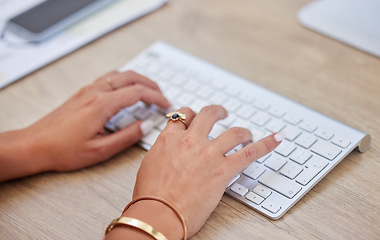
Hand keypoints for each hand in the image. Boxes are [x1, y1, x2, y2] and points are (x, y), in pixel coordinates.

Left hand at [0, 70, 170, 180]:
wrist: (35, 145)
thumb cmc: (63, 150)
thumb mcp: (100, 150)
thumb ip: (127, 137)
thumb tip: (146, 125)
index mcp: (102, 105)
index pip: (137, 93)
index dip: (156, 97)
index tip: (166, 104)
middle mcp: (95, 92)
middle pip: (130, 78)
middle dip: (151, 85)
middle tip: (162, 95)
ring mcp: (88, 90)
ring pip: (119, 75)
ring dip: (137, 80)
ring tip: (148, 91)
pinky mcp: (82, 93)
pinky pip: (108, 78)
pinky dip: (124, 80)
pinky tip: (126, 90)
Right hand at [129, 105, 282, 237]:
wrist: (158, 213)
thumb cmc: (150, 196)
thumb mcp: (149, 165)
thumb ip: (163, 152)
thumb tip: (170, 151)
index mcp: (169, 139)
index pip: (182, 116)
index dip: (191, 115)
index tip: (195, 118)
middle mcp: (190, 141)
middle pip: (208, 114)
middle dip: (218, 112)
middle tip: (223, 114)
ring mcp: (208, 154)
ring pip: (233, 132)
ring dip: (242, 131)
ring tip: (246, 133)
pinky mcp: (223, 170)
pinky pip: (250, 153)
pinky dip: (266, 144)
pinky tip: (276, 139)